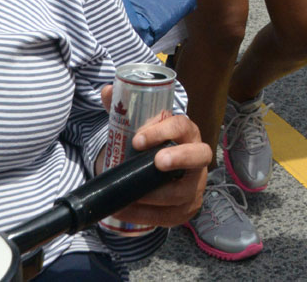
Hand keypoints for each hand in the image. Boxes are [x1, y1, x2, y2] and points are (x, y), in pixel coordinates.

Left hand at [98, 86, 210, 225]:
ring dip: (154, 195)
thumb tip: (106, 90)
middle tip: (157, 162)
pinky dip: (146, 215)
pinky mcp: (187, 208)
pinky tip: (126, 211)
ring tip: (129, 195)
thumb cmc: (151, 146)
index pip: (182, 126)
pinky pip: (170, 215)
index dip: (163, 131)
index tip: (137, 140)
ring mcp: (196, 184)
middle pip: (200, 155)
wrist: (163, 174)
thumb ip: (123, 108)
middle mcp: (198, 157)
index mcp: (187, 132)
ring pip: (183, 192)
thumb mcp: (139, 127)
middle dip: (180, 158)